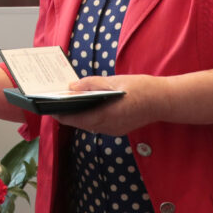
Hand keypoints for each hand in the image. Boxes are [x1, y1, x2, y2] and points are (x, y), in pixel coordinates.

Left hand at [52, 74, 166, 134]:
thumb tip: (72, 86)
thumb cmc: (142, 89)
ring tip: (68, 100)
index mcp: (104, 117)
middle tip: (55, 99)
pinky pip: (98, 123)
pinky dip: (89, 115)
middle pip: (79, 122)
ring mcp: (113, 130)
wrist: (165, 101)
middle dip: (67, 112)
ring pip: (88, 124)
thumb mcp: (114, 82)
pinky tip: (87, 103)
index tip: (47, 104)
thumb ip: (91, 84)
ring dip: (78, 114)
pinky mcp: (118, 128)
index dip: (58, 112)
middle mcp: (107, 128)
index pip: (73, 119)